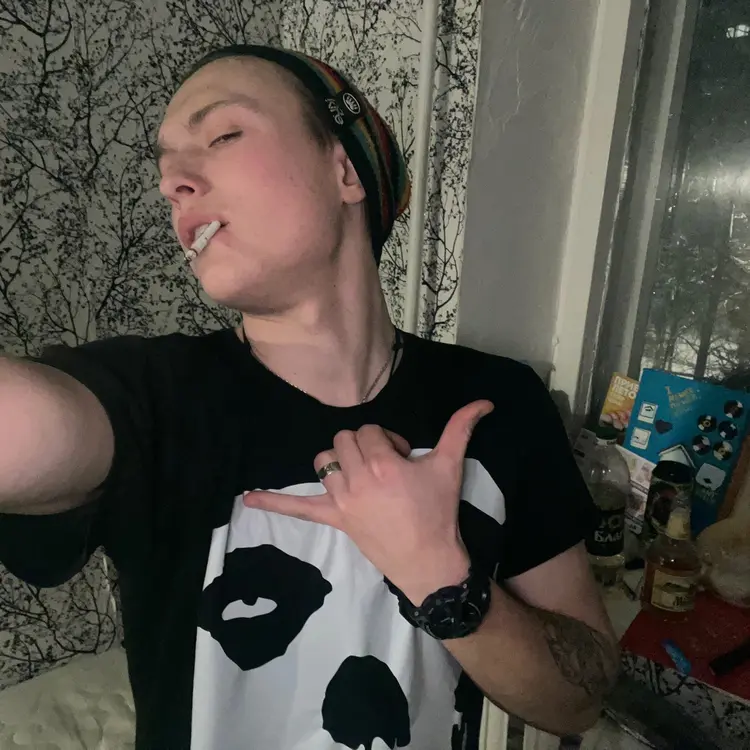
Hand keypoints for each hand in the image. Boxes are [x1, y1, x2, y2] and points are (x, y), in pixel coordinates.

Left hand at [243, 400, 493, 603]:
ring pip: (324, 462)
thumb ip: (461, 429)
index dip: (388, 441)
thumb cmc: (438, 513)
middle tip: (386, 469)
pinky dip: (272, 502)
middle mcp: (356, 477)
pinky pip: (298, 509)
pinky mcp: (333, 519)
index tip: (402, 459)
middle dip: (364, 447)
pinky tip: (247, 499)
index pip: (372, 430)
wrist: (429, 561)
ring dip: (339, 463)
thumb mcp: (450, 467)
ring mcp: (341, 500)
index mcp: (382, 462)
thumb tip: (484, 402)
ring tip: (359, 475)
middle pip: (345, 440)